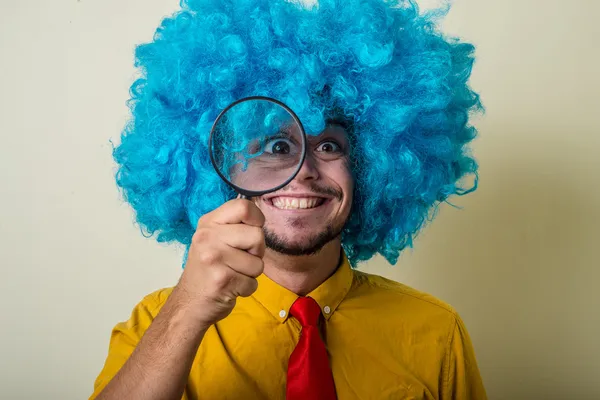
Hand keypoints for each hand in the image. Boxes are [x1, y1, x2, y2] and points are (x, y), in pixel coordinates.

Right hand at [175, 199, 265, 328]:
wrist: (188, 303)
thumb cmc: (208, 269)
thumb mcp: (214, 239)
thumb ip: (234, 225)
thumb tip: (259, 218)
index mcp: (208, 222)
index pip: (244, 206)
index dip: (257, 219)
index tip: (250, 231)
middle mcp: (208, 237)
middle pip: (257, 235)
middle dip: (256, 252)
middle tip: (239, 260)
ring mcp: (213, 258)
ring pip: (258, 263)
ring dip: (251, 273)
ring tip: (233, 274)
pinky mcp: (222, 280)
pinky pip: (254, 283)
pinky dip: (247, 288)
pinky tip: (231, 287)